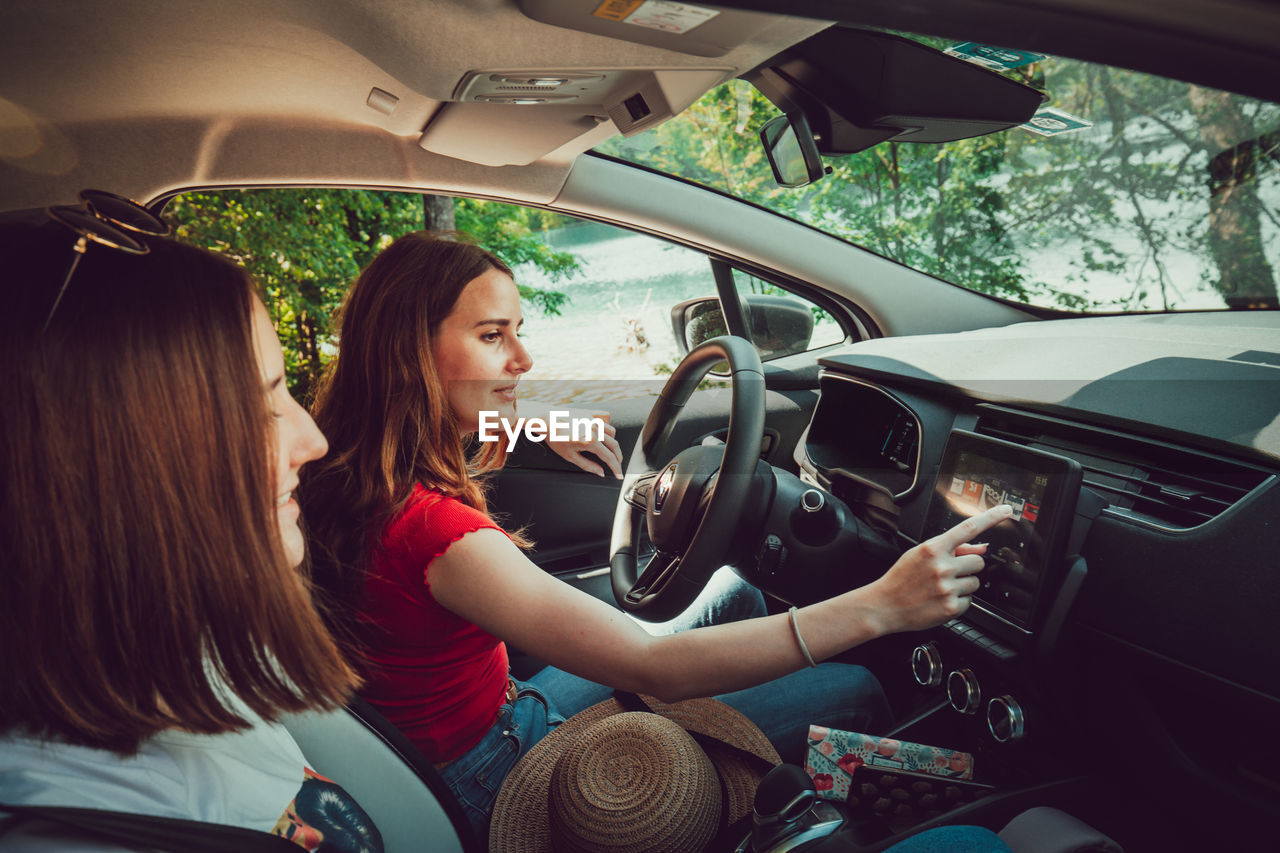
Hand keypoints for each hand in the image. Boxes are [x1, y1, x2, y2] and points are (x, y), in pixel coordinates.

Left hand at [546, 410, 623, 477]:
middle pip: (615, 446)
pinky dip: (608, 432)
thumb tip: (601, 472)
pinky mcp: (591, 415)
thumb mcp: (570, 456)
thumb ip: (588, 466)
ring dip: (614, 445)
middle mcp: (595, 430)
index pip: (609, 457)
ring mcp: (594, 421)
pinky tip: (603, 438)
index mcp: (591, 441)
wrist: (546, 420)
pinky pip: (606, 424)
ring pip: (613, 434)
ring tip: (610, 453)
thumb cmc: (555, 439)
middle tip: (617, 466)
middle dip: (618, 458)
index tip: (619, 476)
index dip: (616, 468)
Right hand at [867, 504, 1012, 633]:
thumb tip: (980, 548)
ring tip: (941, 588)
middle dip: (968, 567)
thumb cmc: (901, 578)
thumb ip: (951, 550)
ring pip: (975, 583)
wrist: (884, 605)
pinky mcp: (951, 608)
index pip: (968, 528)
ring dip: (963, 585)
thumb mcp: (920, 555)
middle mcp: (941, 566)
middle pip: (978, 562)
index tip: (1007, 509)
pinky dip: (958, 602)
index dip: (991, 517)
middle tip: (949, 573)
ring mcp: (947, 588)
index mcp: (932, 548)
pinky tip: (940, 600)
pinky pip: (969, 601)